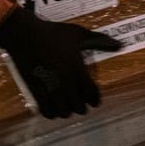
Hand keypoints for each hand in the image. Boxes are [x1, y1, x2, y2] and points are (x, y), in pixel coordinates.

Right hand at [0, 7, 123, 118]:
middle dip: (82, 106)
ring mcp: (50, 89)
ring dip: (67, 110)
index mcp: (78, 70)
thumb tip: (120, 44)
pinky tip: (53, 106)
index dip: (95, 99)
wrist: (24, 35)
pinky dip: (51, 112)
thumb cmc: (53, 33)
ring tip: (66, 104)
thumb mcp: (78, 33)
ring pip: (64, 112)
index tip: (94, 100)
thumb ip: (99, 41)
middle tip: (80, 101)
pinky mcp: (35, 91)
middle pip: (79, 108)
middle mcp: (66, 83)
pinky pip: (47, 111)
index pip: (93, 95)